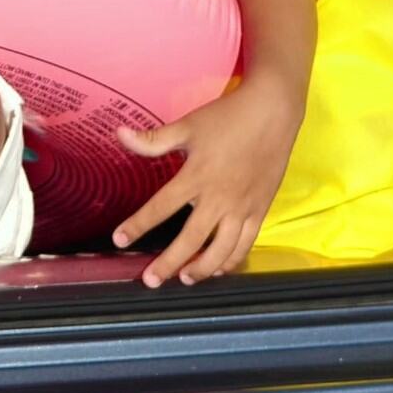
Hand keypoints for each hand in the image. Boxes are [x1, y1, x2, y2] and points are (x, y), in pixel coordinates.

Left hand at [110, 78, 303, 287]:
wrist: (273, 112)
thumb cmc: (227, 117)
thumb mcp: (187, 125)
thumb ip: (153, 139)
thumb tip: (119, 134)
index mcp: (196, 176)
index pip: (160, 208)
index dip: (137, 225)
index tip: (119, 240)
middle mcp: (219, 197)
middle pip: (190, 240)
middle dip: (167, 263)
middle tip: (150, 280)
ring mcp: (243, 207)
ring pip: (220, 250)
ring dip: (201, 269)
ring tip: (184, 278)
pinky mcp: (261, 210)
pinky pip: (246, 244)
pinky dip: (231, 260)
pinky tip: (218, 268)